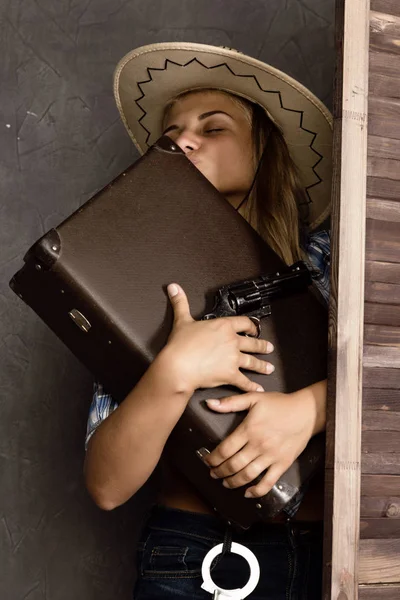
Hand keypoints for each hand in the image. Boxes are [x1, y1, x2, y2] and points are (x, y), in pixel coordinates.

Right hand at [163, 283, 274, 393]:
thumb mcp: (181, 320)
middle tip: (269, 348)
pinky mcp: (230, 374)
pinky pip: (244, 381)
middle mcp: (232, 341)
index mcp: (223, 326)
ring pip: (252, 362)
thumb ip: (181, 303)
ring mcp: (233, 358)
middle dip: (262, 346)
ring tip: (268, 368)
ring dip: (262, 366)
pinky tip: (257, 388)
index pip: (244, 323)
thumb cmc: (180, 345)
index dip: (252, 325)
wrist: (178, 366)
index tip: (255, 328)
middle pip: (252, 343)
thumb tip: (174, 288)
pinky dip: (252, 386)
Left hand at [204, 382, 325, 497]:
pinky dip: (256, 491)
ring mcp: (271, 456)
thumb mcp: (254, 398)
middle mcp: (258, 445)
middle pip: (233, 465)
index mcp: (249, 429)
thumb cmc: (279, 404)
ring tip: (225, 483)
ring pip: (247, 475)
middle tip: (213, 474)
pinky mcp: (283, 464)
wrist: (306, 411)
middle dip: (219, 472)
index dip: (213, 458)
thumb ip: (231, 402)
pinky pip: (268, 482)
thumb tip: (209, 404)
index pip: (225, 449)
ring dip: (233, 482)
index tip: (207, 461)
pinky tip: (247, 493)